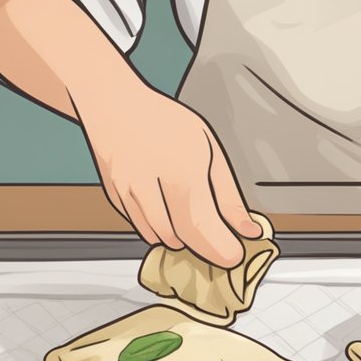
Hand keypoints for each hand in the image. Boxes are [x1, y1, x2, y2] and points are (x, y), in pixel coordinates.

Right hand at [80, 87, 260, 266]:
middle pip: (179, 235)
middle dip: (202, 246)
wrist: (113, 104)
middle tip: (219, 246)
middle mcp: (149, 179)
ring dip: (178, 237)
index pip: (201, 224)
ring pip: (157, 235)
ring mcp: (127, 189)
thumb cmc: (163, 121)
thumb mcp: (208, 148)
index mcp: (180, 166)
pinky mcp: (114, 196)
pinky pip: (139, 226)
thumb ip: (228, 195)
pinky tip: (166, 211)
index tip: (233, 256)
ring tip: (190, 218)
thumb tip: (247, 229)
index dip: (219, 248)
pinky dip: (156, 228)